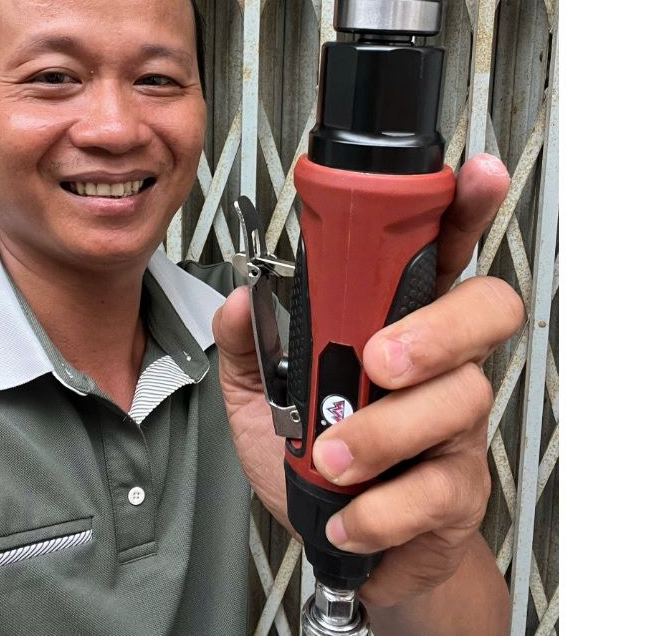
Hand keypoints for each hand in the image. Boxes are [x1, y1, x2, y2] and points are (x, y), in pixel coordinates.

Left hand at [212, 154, 523, 611]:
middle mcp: (439, 364)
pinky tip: (346, 513)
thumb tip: (239, 300)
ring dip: (383, 432)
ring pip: (459, 399)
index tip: (475, 174)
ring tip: (330, 458)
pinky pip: (437, 488)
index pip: (441, 252)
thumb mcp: (262, 398)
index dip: (464, 209)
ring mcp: (456, 427)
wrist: (352, 550)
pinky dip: (380, 506)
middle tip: (377, 361)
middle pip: (486, 308)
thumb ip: (250, 345)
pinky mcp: (457, 491)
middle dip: (438, 327)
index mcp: (397, 323)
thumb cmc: (317, 460)